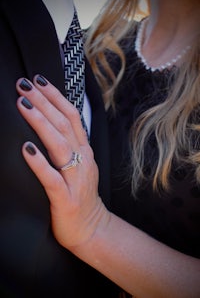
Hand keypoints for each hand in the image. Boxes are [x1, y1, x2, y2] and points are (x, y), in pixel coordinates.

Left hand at [16, 75, 109, 249]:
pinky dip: (39, 162)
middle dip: (44, 102)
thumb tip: (51, 122)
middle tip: (24, 84)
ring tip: (22, 104)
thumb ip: (69, 145)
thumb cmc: (80, 195)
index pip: (72, 116)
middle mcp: (83, 161)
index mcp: (84, 151)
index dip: (56, 96)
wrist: (91, 228)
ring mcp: (76, 180)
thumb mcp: (79, 166)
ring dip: (40, 123)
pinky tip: (25, 148)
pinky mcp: (66, 199)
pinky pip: (51, 178)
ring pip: (59, 145)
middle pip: (64, 125)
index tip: (38, 80)